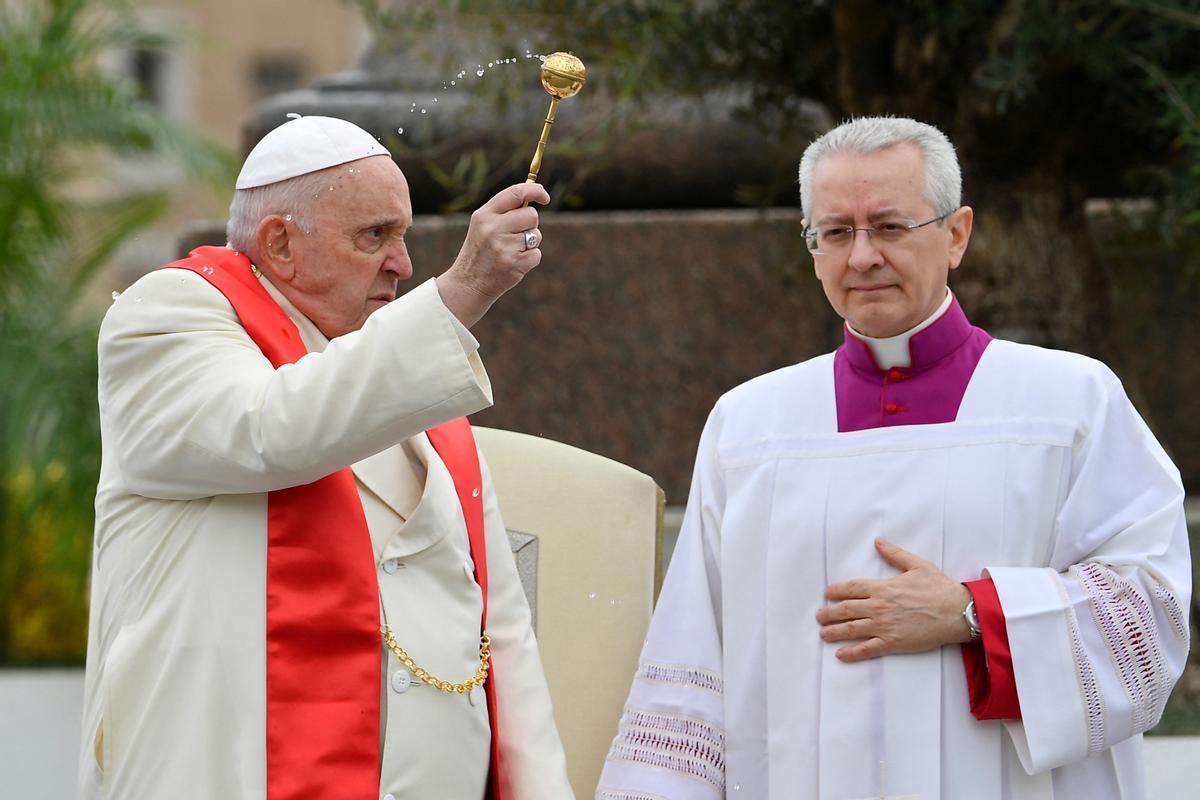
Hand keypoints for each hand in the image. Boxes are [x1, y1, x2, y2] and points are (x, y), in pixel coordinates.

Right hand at [436, 183, 550, 326]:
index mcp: (484, 215)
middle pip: (531, 215)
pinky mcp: (515, 264)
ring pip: (536, 235)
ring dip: (529, 243)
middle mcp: (493, 229)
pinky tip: (514, 263)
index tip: (544, 196)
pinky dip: (530, 259)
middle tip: (516, 235)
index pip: (516, 193)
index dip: (535, 190)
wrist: (468, 284)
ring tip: (511, 251)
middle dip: (530, 224)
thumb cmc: (480, 251)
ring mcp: (504, 247)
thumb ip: (503, 211)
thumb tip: (533, 195)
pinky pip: (537, 254)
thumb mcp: (482, 225)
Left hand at [815, 538, 972, 662]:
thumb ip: (895, 554)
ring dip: (834, 632)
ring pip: (852, 629)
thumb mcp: (917, 565)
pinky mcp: (893, 643)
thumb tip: (878, 541)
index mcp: (883, 587)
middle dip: (829, 613)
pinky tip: (840, 655)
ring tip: (823, 634)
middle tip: (819, 617)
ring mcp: (884, 626)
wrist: (957, 612)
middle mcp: (879, 606)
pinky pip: (867, 649)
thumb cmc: (939, 588)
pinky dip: (852, 653)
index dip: (836, 591)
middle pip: (846, 609)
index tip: (826, 594)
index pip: (851, 588)